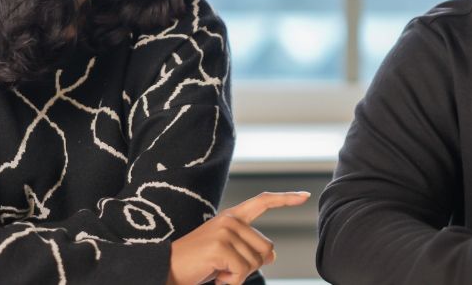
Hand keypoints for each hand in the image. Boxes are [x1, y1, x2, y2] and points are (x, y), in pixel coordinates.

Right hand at [166, 191, 309, 284]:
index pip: (262, 202)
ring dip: (239, 276)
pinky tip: (216, 277)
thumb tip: (272, 255)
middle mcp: (229, 220)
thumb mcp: (227, 255)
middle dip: (252, 266)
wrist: (166, 269)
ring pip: (255, 262)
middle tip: (227, 270)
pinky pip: (242, 271)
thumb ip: (249, 250)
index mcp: (231, 217)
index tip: (304, 196)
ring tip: (217, 272)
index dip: (285, 199)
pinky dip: (231, 282)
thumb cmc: (197, 264)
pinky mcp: (220, 247)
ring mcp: (225, 231)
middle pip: (266, 247)